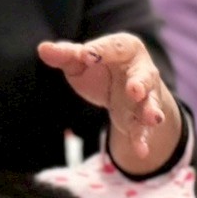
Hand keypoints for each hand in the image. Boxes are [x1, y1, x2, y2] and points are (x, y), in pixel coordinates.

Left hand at [39, 34, 178, 174]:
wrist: (118, 87)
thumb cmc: (98, 66)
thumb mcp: (79, 61)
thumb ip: (65, 55)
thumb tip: (43, 48)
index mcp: (124, 48)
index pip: (113, 47)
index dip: (100, 50)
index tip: (85, 55)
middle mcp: (140, 70)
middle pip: (143, 77)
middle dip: (140, 84)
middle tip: (135, 90)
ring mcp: (144, 96)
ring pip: (149, 103)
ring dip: (150, 111)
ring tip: (153, 119)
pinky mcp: (138, 119)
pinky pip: (141, 129)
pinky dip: (141, 139)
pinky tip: (141, 151)